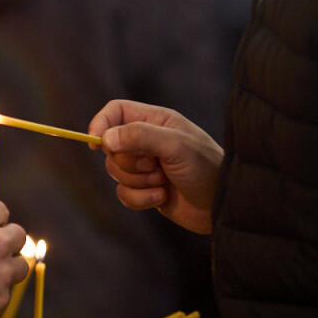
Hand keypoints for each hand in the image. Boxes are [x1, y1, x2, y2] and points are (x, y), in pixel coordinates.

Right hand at [88, 100, 222, 233]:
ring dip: (138, 182)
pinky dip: (140, 199)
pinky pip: (124, 193)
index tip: (95, 143)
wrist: (222, 205)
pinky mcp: (146, 190)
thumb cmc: (205, 168)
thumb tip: (105, 138)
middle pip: (111, 146)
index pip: (116, 111)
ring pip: (116, 172)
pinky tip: (162, 198)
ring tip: (163, 182)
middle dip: (129, 163)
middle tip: (154, 166)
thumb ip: (139, 136)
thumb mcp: (175, 145)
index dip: (101, 124)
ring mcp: (146, 166)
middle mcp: (148, 140)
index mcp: (156, 120)